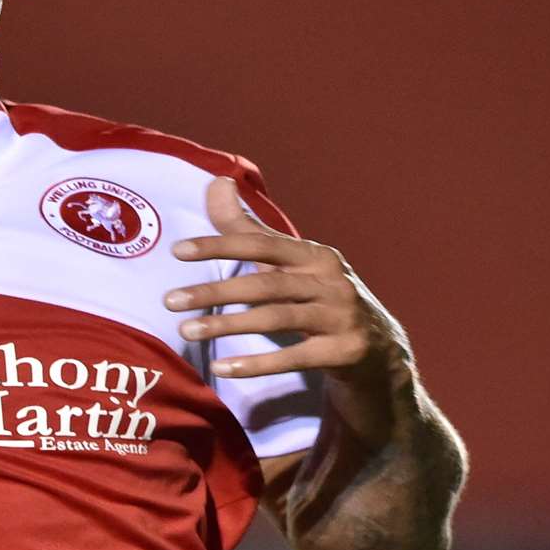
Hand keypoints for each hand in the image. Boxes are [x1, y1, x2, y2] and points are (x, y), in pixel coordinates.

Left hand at [164, 177, 403, 384]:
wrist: (380, 354)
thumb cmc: (322, 302)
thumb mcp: (291, 266)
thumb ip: (249, 231)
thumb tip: (218, 181)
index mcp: (315, 255)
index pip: (262, 243)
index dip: (220, 244)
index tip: (177, 251)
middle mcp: (331, 281)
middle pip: (265, 283)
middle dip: (215, 291)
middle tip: (170, 300)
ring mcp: (342, 316)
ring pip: (277, 318)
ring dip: (228, 324)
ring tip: (187, 330)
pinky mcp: (346, 352)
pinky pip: (296, 358)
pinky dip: (258, 363)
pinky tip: (223, 368)